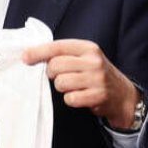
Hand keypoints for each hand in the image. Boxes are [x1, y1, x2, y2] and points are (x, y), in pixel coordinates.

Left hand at [23, 39, 139, 128]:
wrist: (122, 95)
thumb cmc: (95, 74)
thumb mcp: (84, 58)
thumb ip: (63, 54)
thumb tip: (31, 55)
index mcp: (88, 48)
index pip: (57, 47)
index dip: (38, 52)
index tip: (25, 57)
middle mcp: (93, 61)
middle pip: (55, 66)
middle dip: (51, 73)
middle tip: (59, 77)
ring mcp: (97, 78)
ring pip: (61, 83)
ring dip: (62, 87)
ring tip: (73, 87)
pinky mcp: (98, 95)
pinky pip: (70, 98)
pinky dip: (71, 99)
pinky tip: (80, 96)